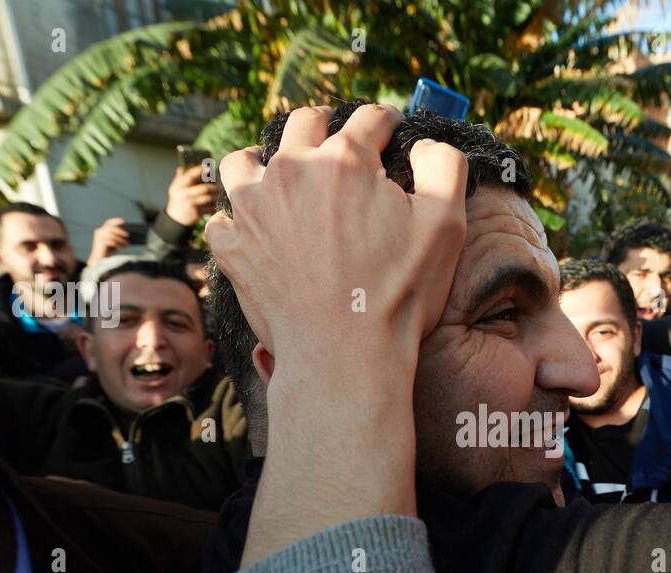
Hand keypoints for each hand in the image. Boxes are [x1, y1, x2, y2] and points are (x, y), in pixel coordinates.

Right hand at [87, 217, 130, 264]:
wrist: (98, 260)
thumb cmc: (106, 251)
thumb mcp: (113, 242)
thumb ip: (117, 237)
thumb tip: (127, 234)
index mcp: (101, 230)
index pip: (109, 222)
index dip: (116, 221)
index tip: (123, 221)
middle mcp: (99, 232)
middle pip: (112, 228)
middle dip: (121, 231)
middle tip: (128, 235)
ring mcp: (99, 237)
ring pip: (113, 235)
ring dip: (121, 240)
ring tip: (125, 244)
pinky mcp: (101, 243)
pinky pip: (112, 241)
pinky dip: (118, 244)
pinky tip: (121, 248)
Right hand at [164, 164, 218, 227]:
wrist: (175, 218)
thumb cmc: (178, 198)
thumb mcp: (176, 187)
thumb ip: (181, 176)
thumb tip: (189, 163)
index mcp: (178, 185)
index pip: (190, 176)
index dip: (199, 171)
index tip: (209, 168)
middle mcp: (183, 194)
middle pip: (204, 188)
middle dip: (214, 187)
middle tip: (220, 186)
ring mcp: (190, 204)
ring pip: (209, 198)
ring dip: (217, 196)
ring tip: (221, 194)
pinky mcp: (196, 213)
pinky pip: (210, 208)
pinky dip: (216, 206)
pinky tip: (218, 204)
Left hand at [207, 103, 467, 560]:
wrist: (344, 356)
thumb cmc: (398, 294)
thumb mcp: (447, 225)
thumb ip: (444, 166)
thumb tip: (425, 145)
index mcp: (345, 160)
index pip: (369, 118)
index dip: (388, 123)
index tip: (392, 134)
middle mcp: (291, 171)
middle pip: (303, 123)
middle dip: (326, 127)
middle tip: (340, 147)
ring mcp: (253, 208)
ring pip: (246, 161)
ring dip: (266, 162)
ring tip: (283, 180)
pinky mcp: (232, 246)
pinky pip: (224, 216)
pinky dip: (239, 219)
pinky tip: (259, 231)